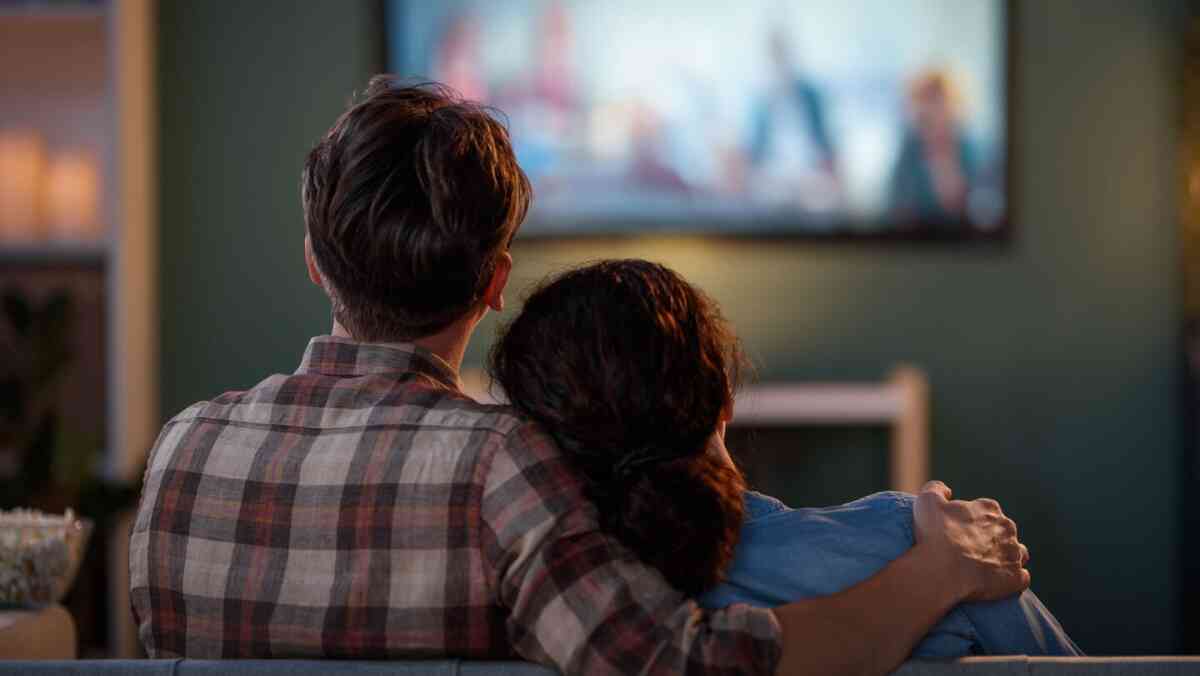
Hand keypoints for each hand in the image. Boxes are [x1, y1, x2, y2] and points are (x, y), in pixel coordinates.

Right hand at [913, 480, 1029, 602]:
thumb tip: (947, 491)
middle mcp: (1006, 528)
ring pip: (1017, 553)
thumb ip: (936, 489)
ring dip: (1006, 558)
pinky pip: (1021, 578)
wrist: (944, 571)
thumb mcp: (926, 501)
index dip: (973, 520)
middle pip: (1003, 531)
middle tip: (969, 550)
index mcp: (988, 508)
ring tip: (986, 568)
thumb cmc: (935, 535)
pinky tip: (996, 582)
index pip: (986, 510)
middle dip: (991, 538)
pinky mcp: (1016, 578)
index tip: (960, 531)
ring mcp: (1014, 554)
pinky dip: (1011, 579)